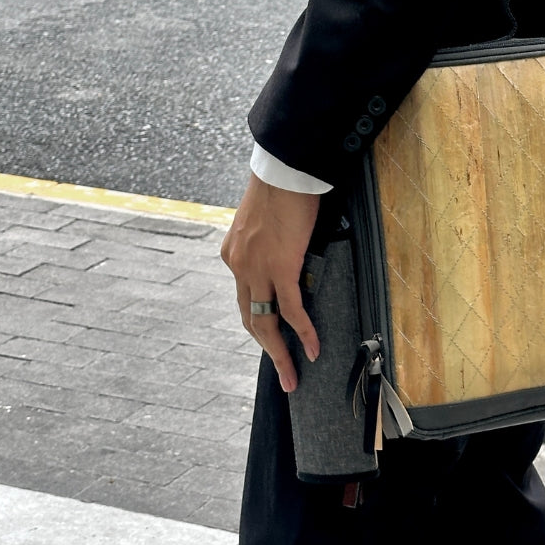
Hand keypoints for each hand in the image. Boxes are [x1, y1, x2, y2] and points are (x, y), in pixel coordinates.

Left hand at [220, 174, 320, 391]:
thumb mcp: (264, 221)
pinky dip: (302, 332)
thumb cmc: (279, 187)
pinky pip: (290, 309)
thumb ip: (269, 243)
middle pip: (251, 319)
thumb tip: (287, 253)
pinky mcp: (279, 267)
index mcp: (232, 254)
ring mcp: (257, 269)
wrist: (283, 169)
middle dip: (267, 350)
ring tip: (293, 376)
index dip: (260, 323)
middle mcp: (238, 266)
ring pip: (266, 323)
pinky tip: (312, 348)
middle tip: (283, 374)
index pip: (245, 299)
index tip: (273, 341)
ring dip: (280, 354)